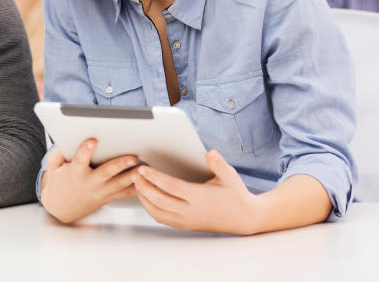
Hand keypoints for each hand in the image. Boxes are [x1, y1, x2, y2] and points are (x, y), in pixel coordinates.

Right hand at [40, 139, 137, 223]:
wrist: (60, 210)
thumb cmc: (57, 184)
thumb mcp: (52, 168)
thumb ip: (57, 154)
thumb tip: (64, 141)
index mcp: (75, 173)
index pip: (80, 160)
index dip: (86, 150)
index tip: (92, 140)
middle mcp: (89, 183)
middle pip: (106, 172)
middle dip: (120, 164)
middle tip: (132, 157)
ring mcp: (100, 192)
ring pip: (119, 184)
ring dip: (132, 177)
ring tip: (144, 169)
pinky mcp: (107, 198)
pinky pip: (123, 194)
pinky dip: (135, 188)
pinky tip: (146, 182)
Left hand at [133, 149, 260, 233]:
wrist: (245, 218)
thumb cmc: (236, 195)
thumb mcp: (230, 176)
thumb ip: (218, 164)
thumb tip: (210, 153)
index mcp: (199, 197)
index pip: (170, 187)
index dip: (153, 177)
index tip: (143, 169)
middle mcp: (191, 211)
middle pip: (159, 200)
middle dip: (143, 187)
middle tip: (134, 174)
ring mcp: (187, 220)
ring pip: (158, 212)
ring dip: (144, 199)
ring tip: (136, 185)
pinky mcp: (186, 225)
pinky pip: (163, 219)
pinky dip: (151, 209)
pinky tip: (147, 198)